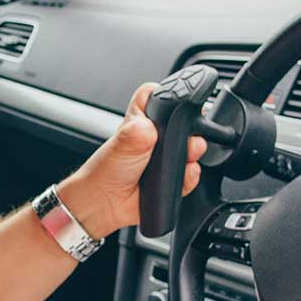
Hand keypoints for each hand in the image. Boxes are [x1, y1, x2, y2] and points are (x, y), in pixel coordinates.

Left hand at [57, 82, 207, 238]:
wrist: (106, 205)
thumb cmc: (107, 170)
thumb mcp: (125, 139)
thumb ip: (142, 129)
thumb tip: (156, 129)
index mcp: (142, 119)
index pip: (159, 95)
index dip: (171, 96)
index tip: (182, 103)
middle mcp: (155, 136)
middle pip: (184, 122)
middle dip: (191, 128)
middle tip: (189, 136)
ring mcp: (165, 157)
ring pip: (192, 148)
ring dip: (194, 153)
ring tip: (188, 155)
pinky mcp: (172, 177)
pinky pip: (191, 173)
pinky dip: (190, 176)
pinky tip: (183, 175)